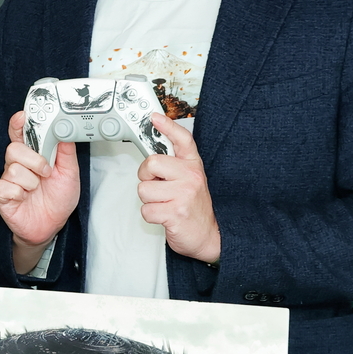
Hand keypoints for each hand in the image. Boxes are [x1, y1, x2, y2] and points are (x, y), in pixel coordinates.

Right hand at [0, 110, 80, 270]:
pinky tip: (25, 198)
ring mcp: (9, 179)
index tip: (24, 116)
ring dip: (31, 180)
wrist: (52, 226)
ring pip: (13, 168)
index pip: (20, 133)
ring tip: (38, 188)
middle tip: (46, 171)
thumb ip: (66, 151)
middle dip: (33, 159)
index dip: (19, 123)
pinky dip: (20, 193)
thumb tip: (65, 129)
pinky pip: (5, 186)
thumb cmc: (58, 199)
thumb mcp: (70, 173)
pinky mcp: (2, 194)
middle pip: (14, 148)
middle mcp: (18, 164)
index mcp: (33, 155)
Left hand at [137, 115, 219, 262]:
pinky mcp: (176, 213)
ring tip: (164, 203)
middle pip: (151, 163)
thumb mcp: (190, 180)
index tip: (155, 118)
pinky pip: (146, 210)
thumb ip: (175, 166)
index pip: (183, 140)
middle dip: (146, 176)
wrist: (208, 235)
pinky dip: (151, 215)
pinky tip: (165, 215)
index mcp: (193, 166)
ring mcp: (184, 194)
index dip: (168, 126)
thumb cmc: (194, 207)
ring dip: (149, 200)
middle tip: (157, 186)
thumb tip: (153, 154)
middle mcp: (190, 177)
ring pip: (144, 189)